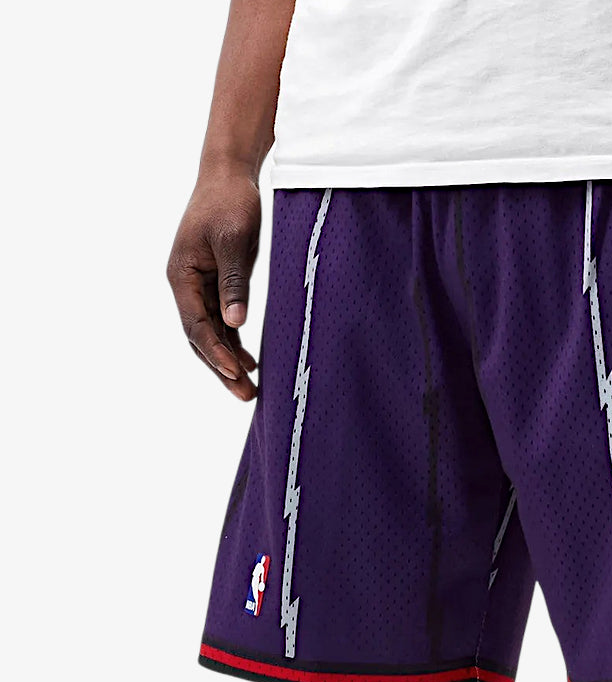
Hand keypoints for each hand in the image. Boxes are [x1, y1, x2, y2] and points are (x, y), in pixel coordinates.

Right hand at [167, 168, 260, 399]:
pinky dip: (235, 344)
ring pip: (213, 335)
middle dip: (222, 368)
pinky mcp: (216, 285)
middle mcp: (186, 286)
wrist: (229, 176)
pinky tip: (250, 364)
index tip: (235, 372)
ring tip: (250, 391)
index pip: (196, 325)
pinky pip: (223, 323)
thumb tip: (234, 325)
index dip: (215, 351)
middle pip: (201, 338)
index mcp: (182, 276)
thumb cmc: (229, 202)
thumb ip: (232, 284)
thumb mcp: (233, 241)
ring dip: (230, 362)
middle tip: (246, 397)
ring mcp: (200, 287)